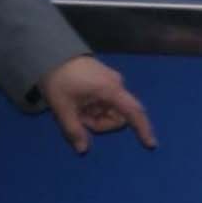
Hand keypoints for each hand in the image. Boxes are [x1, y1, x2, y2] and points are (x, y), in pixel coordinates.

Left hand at [40, 55, 155, 150]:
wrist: (50, 52)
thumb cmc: (58, 80)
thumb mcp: (63, 108)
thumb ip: (74, 131)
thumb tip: (83, 150)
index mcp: (110, 90)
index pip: (134, 112)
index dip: (143, 130)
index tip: (151, 145)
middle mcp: (117, 84)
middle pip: (118, 115)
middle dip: (100, 122)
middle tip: (79, 117)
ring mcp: (111, 79)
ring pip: (111, 108)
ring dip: (96, 114)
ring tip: (76, 107)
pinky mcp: (105, 77)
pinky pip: (106, 99)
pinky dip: (95, 105)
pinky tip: (80, 100)